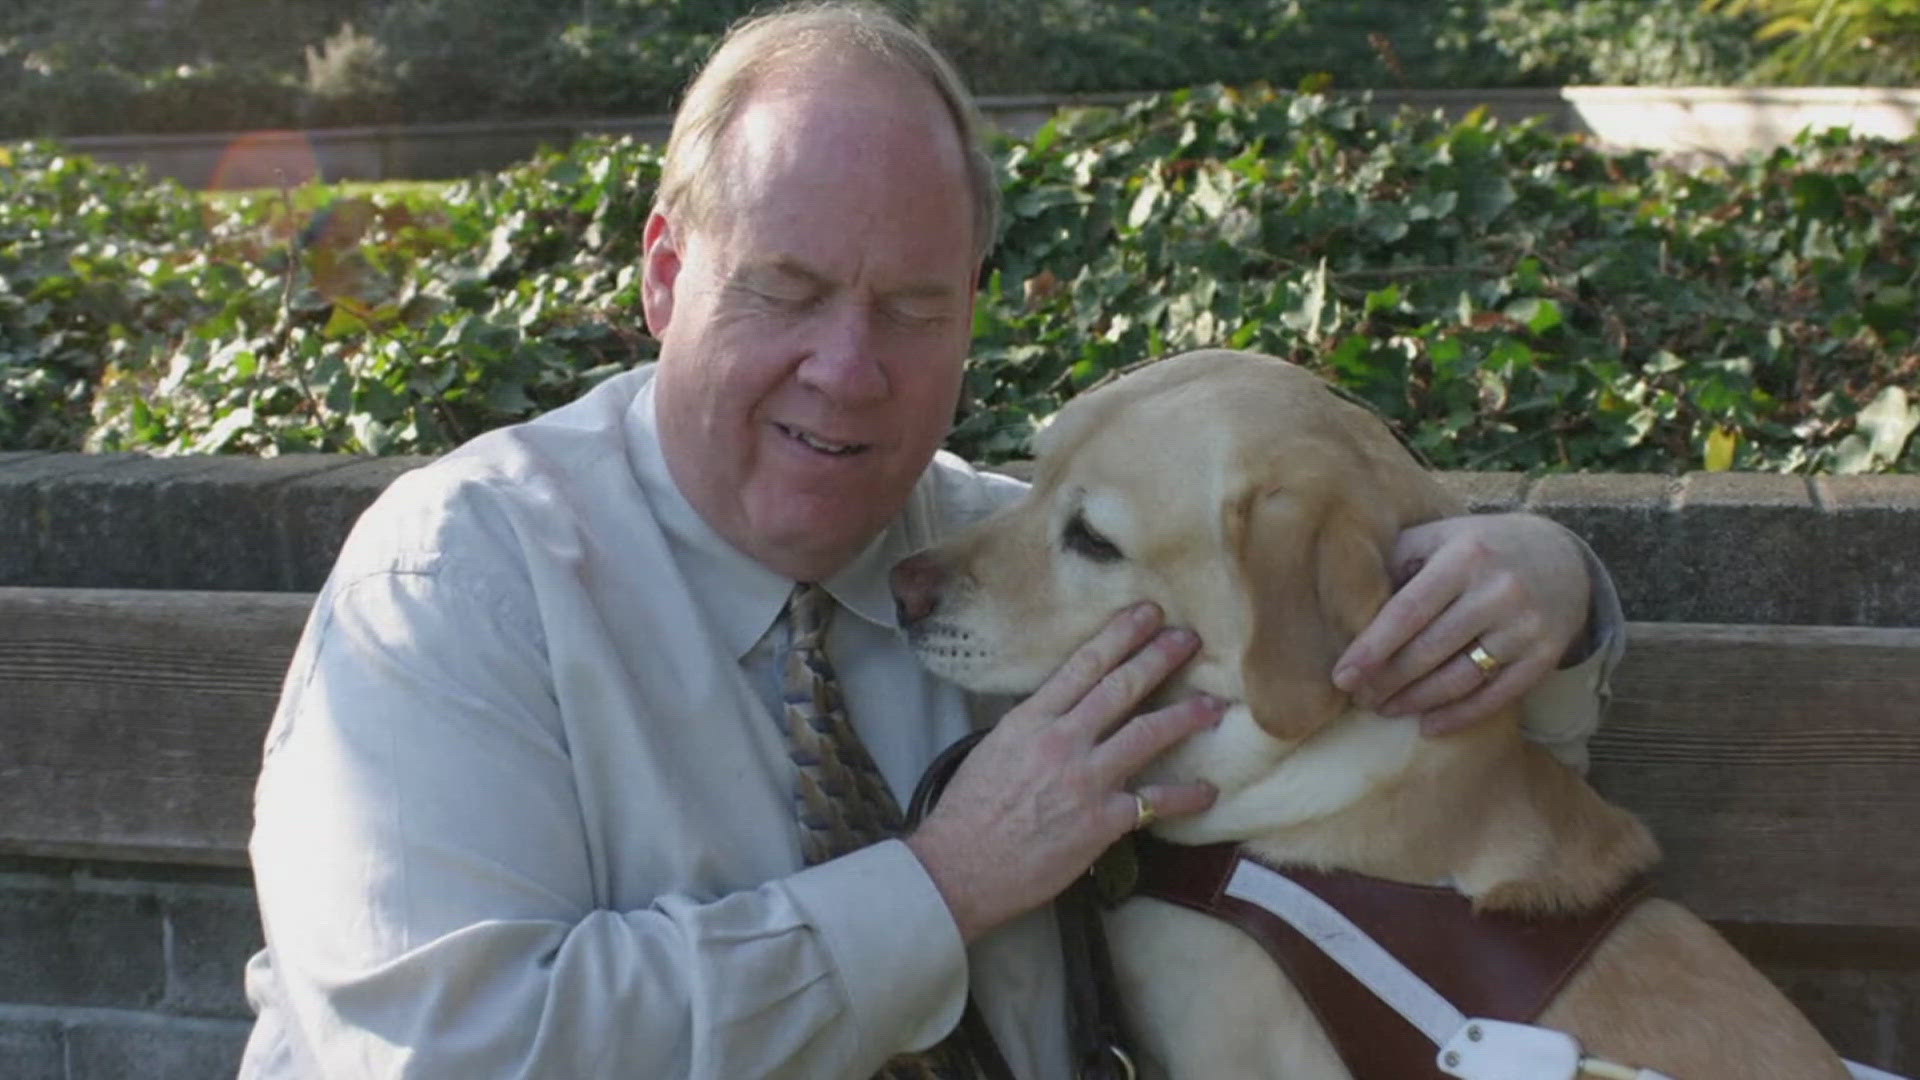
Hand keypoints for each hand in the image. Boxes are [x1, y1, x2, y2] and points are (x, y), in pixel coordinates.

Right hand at [905, 602, 1220, 942]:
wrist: (960, 866)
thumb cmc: (970, 811)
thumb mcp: (995, 749)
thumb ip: (1034, 725)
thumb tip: (1064, 710)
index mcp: (1031, 720)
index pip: (1083, 665)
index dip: (1120, 635)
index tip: (1146, 613)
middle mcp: (1062, 741)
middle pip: (1121, 688)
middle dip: (1159, 657)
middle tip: (1189, 638)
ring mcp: (1085, 780)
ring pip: (1147, 734)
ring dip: (1185, 715)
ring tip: (1213, 704)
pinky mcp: (1102, 821)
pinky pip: (1155, 802)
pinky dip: (1186, 796)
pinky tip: (1208, 790)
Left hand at [1331, 513, 1591, 734]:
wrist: (1561, 558)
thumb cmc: (1478, 549)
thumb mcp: (1439, 537)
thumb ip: (1395, 561)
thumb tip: (1344, 602)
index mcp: (1465, 556)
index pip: (1408, 611)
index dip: (1372, 648)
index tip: (1342, 676)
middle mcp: (1499, 591)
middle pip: (1430, 650)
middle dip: (1387, 680)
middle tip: (1358, 698)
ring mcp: (1526, 626)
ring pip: (1460, 678)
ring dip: (1416, 701)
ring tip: (1384, 709)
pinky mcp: (1545, 655)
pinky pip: (1495, 697)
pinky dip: (1459, 716)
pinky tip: (1427, 726)